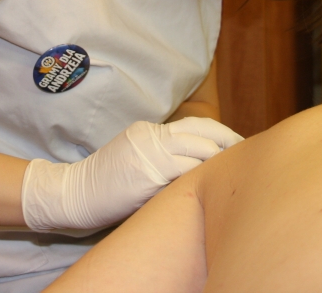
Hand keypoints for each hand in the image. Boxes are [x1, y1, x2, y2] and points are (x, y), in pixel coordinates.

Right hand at [21, 117, 242, 230]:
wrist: (73, 195)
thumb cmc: (106, 182)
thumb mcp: (134, 156)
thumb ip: (161, 152)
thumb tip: (198, 160)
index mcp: (148, 130)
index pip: (195, 125)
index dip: (221, 134)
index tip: (238, 144)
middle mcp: (150, 137)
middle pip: (203, 133)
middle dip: (230, 143)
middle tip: (248, 155)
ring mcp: (149, 155)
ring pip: (200, 151)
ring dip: (221, 161)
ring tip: (236, 171)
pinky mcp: (148, 176)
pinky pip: (186, 173)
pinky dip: (204, 177)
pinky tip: (216, 184)